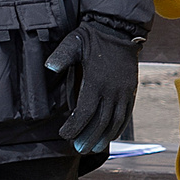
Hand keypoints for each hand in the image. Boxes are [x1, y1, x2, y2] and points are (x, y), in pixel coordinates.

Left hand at [46, 18, 141, 153]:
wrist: (118, 29)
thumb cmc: (91, 37)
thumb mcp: (72, 42)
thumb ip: (61, 56)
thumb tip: (49, 67)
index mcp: (96, 81)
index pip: (85, 111)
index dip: (75, 126)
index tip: (65, 135)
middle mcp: (112, 89)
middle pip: (101, 121)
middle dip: (89, 137)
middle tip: (78, 149)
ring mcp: (123, 91)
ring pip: (115, 120)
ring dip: (104, 137)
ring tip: (93, 148)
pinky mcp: (130, 90)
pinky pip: (126, 114)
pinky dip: (119, 127)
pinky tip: (111, 136)